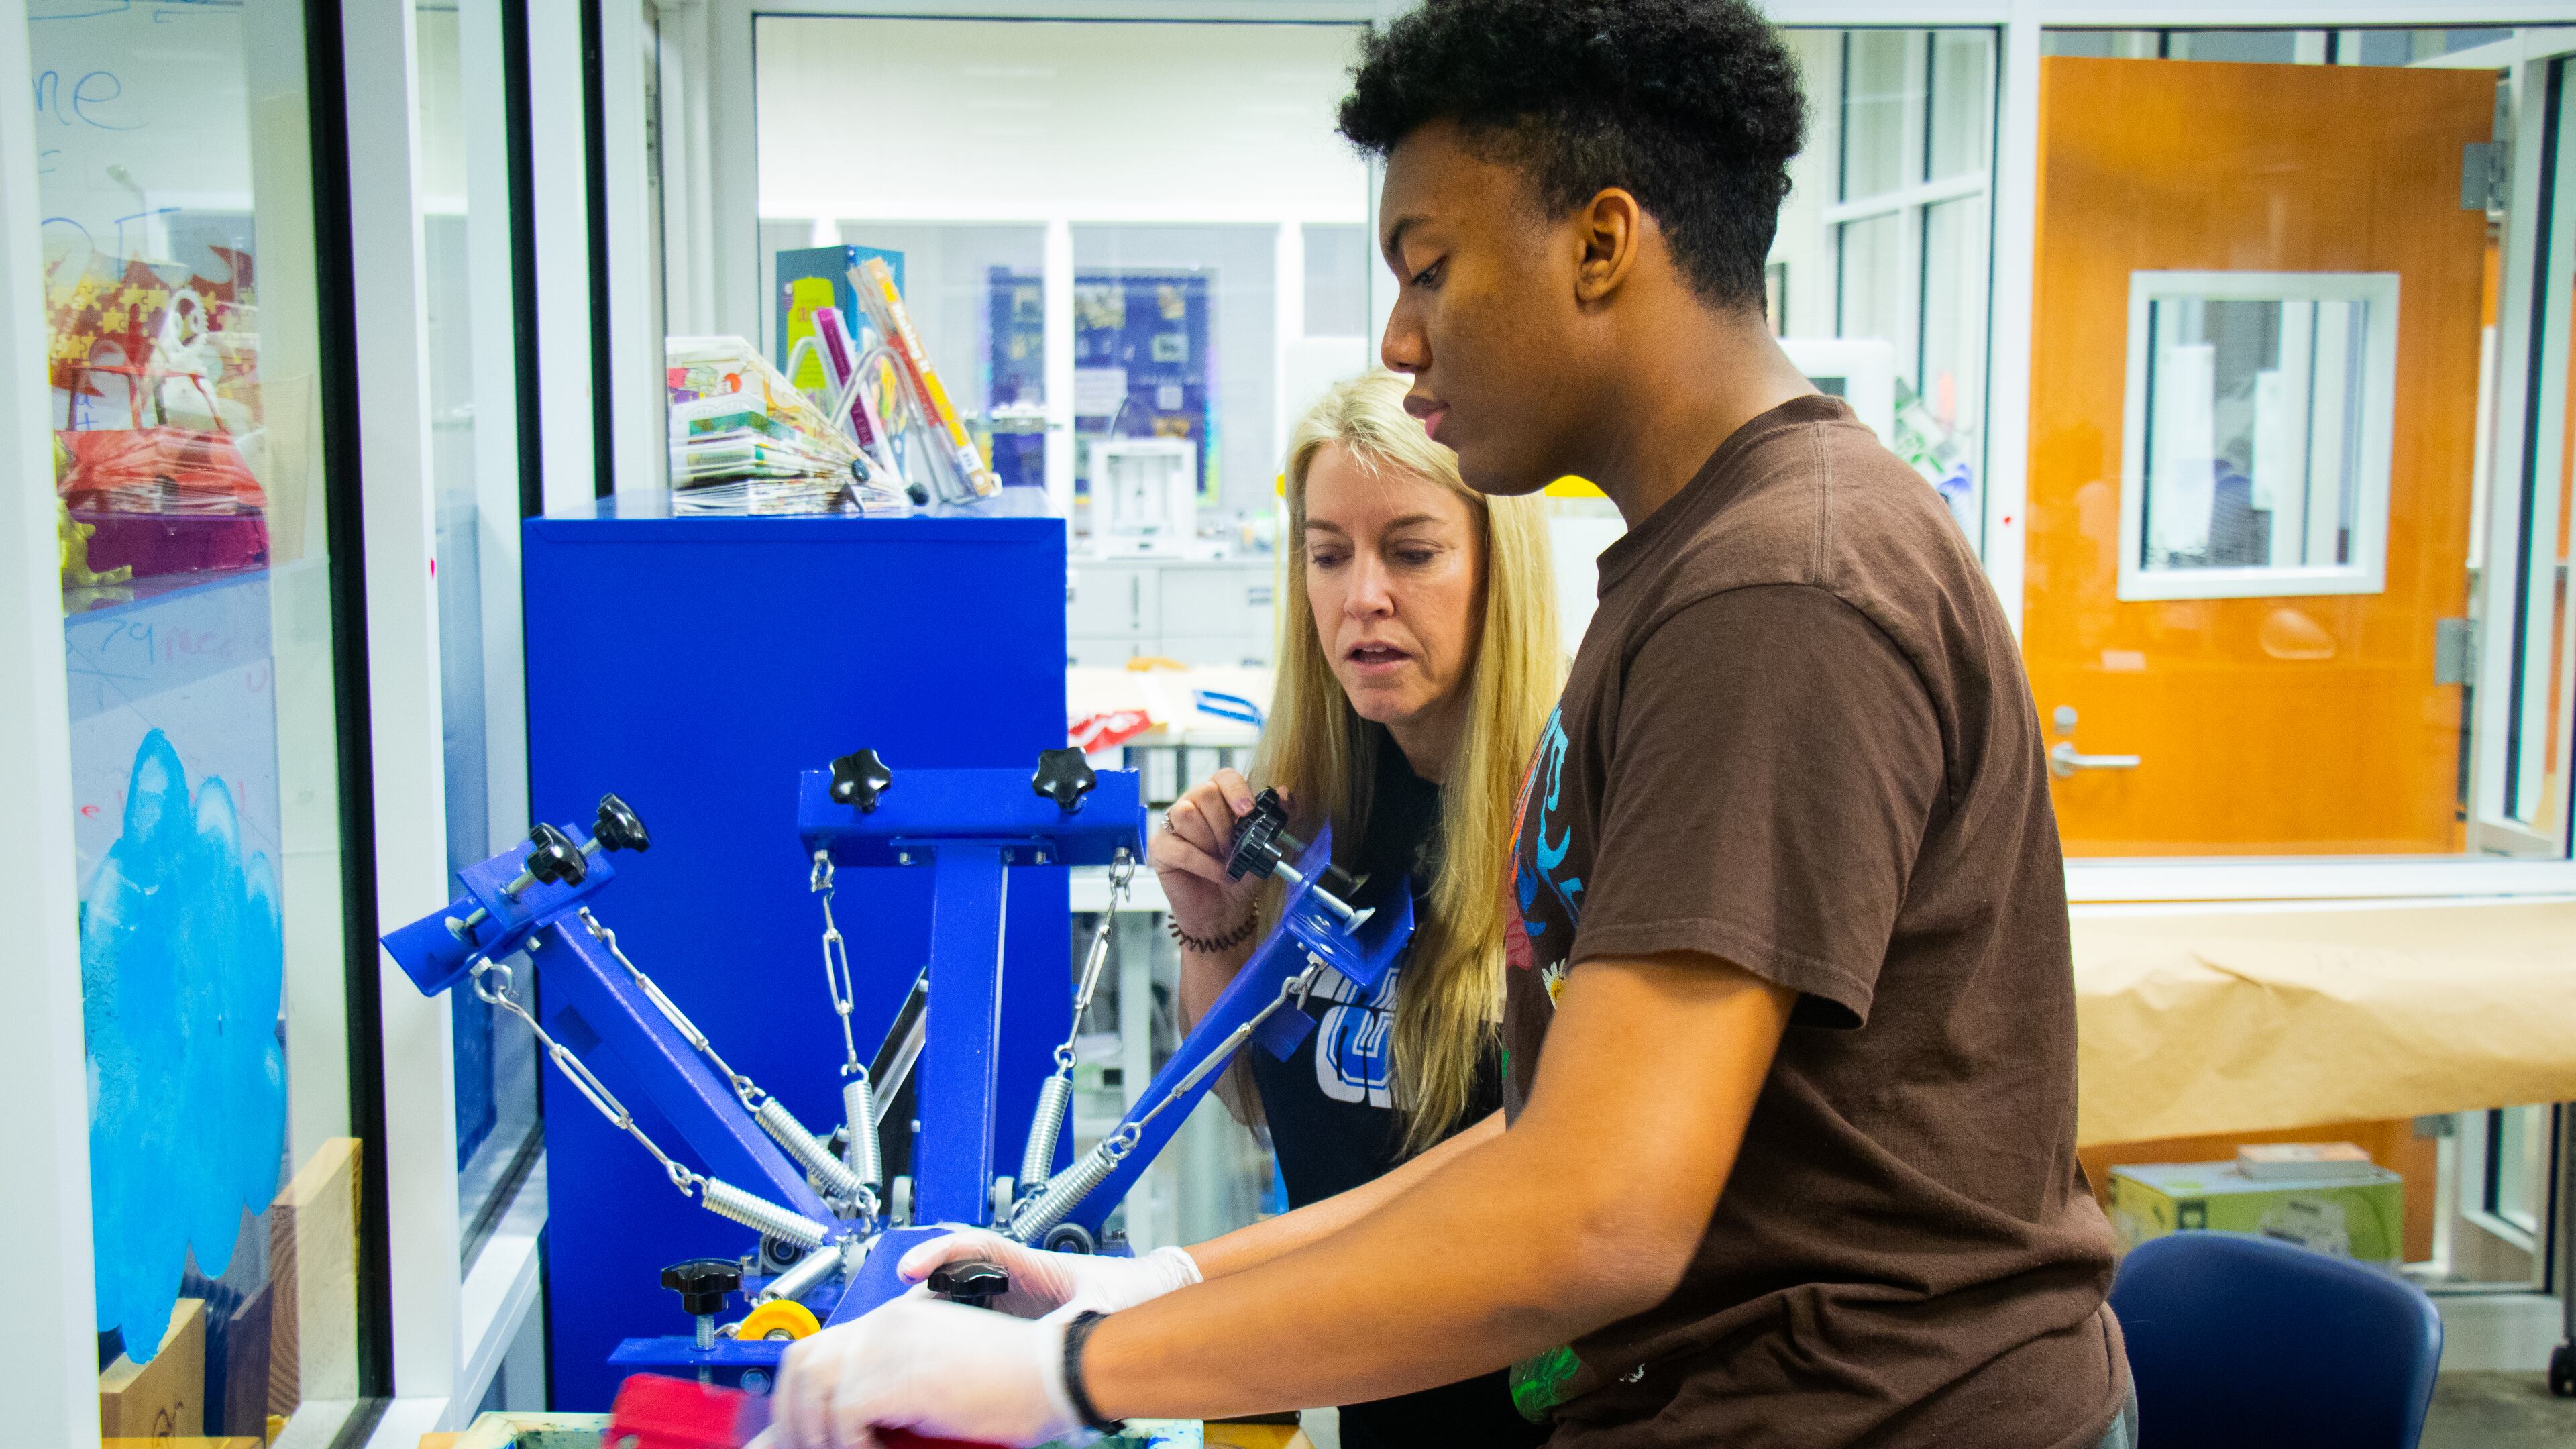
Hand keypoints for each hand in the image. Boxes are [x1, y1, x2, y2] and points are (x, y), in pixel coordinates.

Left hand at [773, 1294, 1076, 1448]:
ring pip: (812, 1387)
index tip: (802, 1436)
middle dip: (794, 1415)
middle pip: (801, 1362)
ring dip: (818, 1432)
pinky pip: (845, 1413)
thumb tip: (839, 1435)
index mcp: (896, 1321)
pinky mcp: (904, 1372)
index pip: (819, 1349)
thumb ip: (889, 1405)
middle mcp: (887, 1324)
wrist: (1061, 1372)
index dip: (799, 1398)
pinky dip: (851, 1445)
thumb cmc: (1017, 1384)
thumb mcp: (934, 1393)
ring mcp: (893, 1343)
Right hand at [900, 1228, 1201, 1317]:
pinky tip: (937, 1360)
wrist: (1151, 1295)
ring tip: (907, 1334)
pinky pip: (974, 1326)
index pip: (977, 1245)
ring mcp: (1013, 1299)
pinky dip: (952, 1338)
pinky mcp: (1014, 1323)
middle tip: (898, 1307)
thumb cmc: (1132, 1291)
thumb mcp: (1100, 1308)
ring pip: (960, 1301)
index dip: (940, 1252)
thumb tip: (1055, 1343)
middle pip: (957, 1275)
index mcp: (1034, 1264)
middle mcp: (1018, 1278)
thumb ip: (1075, 1321)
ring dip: (934, 1315)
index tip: (912, 1267)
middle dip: (925, 1288)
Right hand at [1150, 767, 1266, 941]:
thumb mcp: (1268, 847)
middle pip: (1204, 792)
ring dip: (1211, 843)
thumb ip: (1280, 819)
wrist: (1226, 912)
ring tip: (1222, 861)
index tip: (1247, 811)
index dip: (1235, 790)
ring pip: (1187, 814)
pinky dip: (1204, 864)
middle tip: (1233, 849)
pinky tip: (1217, 875)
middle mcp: (1194, 805)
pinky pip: (1180, 847)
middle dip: (1224, 825)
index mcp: (1220, 799)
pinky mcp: (1160, 848)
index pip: (1224, 777)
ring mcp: (1173, 825)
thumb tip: (1284, 793)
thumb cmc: (1242, 876)